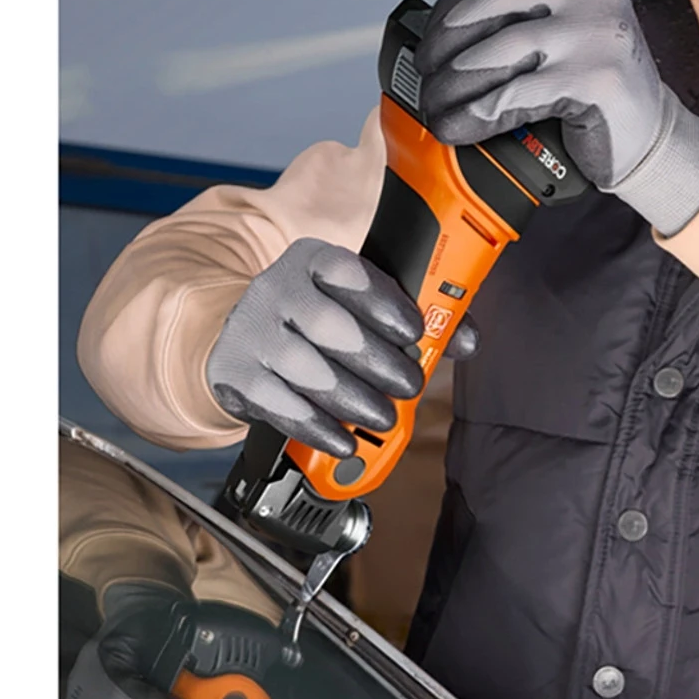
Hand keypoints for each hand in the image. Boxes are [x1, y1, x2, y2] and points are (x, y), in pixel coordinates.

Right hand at [207, 237, 477, 456]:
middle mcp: (275, 287)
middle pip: (327, 325)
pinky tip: (343, 439)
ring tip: (382, 415)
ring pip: (303, 368)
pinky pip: (277, 403)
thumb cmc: (326, 321)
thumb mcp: (366, 307)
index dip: (384, 303)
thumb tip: (467, 341)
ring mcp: (249, 329)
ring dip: (350, 398)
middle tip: (410, 386)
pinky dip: (315, 426)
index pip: (348, 271)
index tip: (414, 332)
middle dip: (376, 361)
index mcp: (313, 259)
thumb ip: (423, 318)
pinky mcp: (232, 371)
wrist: (255, 339)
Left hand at [415, 0, 698, 235]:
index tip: (432, 32)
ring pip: (496, 53)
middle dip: (445, 42)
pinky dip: (475, 114)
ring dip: (452, 84)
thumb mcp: (569, 21)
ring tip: (435, 104)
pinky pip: (513, 96)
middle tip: (426, 71)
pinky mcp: (593, 81)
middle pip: (492, 6)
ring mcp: (597, 34)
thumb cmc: (600, 80)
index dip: (454, 3)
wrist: (651, 134)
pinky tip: (458, 126)